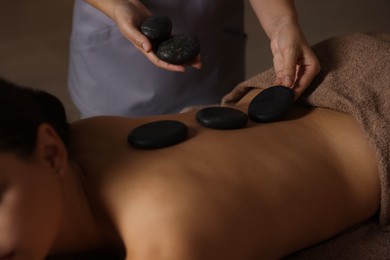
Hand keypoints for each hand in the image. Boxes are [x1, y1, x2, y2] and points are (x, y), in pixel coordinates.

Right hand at [86, 0, 201, 71]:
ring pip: (173, 49)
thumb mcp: (127, 26)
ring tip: (198, 56)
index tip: (183, 69)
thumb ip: (137, 37)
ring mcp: (157, 38)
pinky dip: (181, 42)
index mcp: (144, 48)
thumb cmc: (122, 16)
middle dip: (184, 62)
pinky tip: (190, 44)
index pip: (159, 61)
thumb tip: (149, 48)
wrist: (123, 4)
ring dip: (185, 54)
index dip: (171, 66)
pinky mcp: (161, 31)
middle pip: (170, 58)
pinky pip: (172, 39)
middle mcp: (152, 45)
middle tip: (198, 64)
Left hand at [269, 22, 319, 97]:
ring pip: (288, 87)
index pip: (303, 84)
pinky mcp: (285, 73)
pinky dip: (276, 88)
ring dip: (281, 93)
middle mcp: (305, 72)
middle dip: (287, 95)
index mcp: (312, 67)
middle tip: (279, 104)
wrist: (281, 29)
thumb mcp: (290, 52)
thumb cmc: (290, 36)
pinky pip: (281, 83)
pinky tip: (270, 94)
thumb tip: (288, 84)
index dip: (294, 93)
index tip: (286, 101)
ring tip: (273, 101)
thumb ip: (289, 68)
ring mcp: (295, 74)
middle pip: (296, 88)